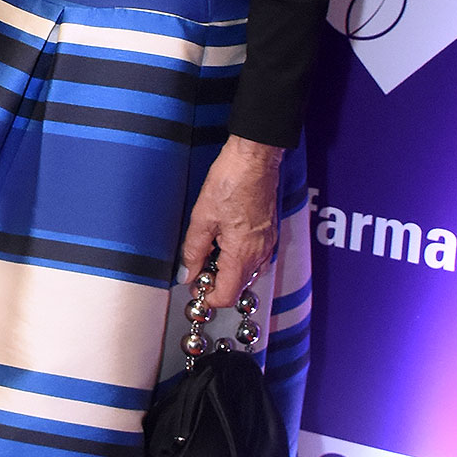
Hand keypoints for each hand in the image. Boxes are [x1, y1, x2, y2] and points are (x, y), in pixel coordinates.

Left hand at [180, 136, 284, 308]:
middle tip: (197, 269)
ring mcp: (267, 243)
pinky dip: (238, 258)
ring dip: (228, 271)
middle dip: (217, 284)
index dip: (209, 297)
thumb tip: (188, 274)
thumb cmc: (231, 181)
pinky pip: (254, 257)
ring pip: (247, 272)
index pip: (228, 295)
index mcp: (243, 254)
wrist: (254, 159)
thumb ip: (193, 251)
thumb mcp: (202, 219)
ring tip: (209, 252)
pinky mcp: (269, 232)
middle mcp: (260, 253)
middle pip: (239, 286)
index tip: (194, 288)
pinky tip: (223, 242)